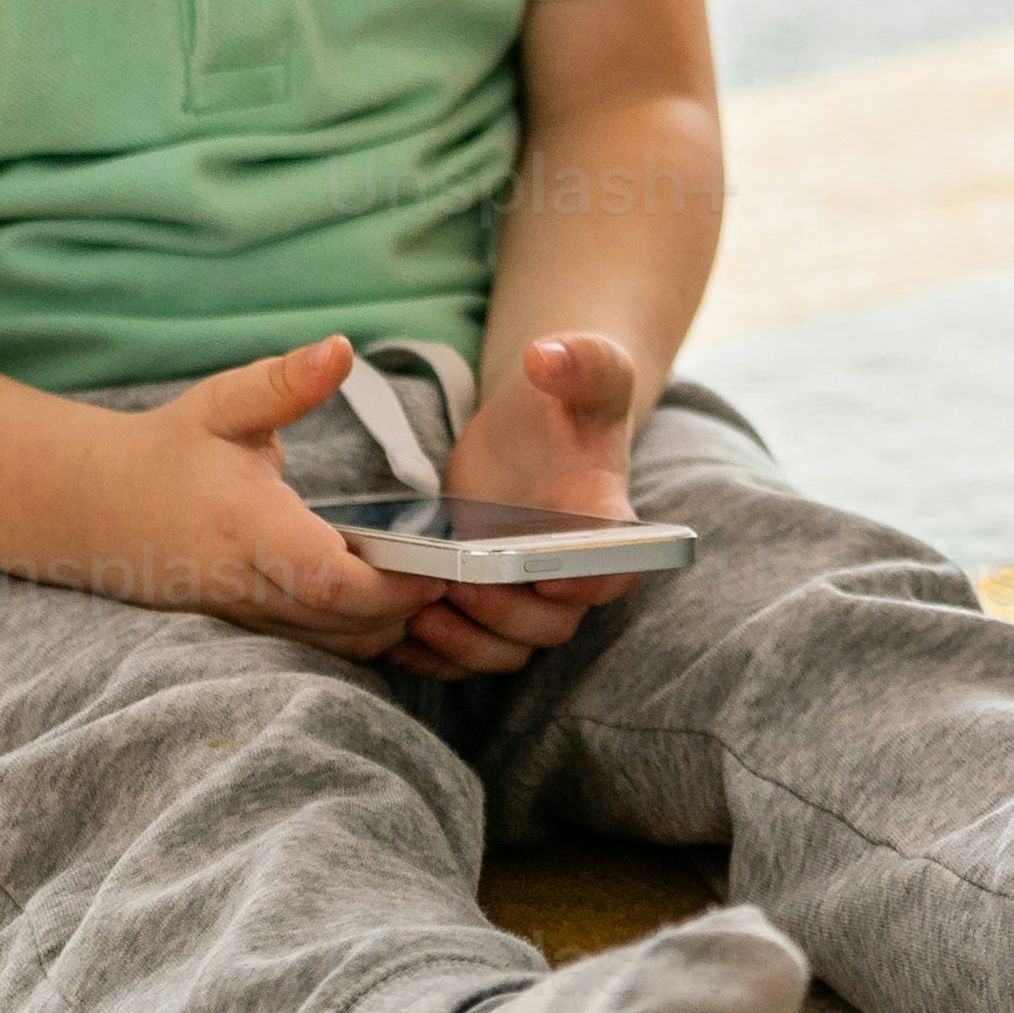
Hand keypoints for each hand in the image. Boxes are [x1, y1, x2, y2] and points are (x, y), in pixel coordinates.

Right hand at [87, 338, 425, 653]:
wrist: (92, 506)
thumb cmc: (167, 449)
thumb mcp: (220, 403)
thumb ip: (284, 382)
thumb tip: (341, 347)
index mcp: (248, 526)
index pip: (327, 579)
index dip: (389, 584)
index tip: (434, 566)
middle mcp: (245, 582)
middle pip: (341, 623)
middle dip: (404, 610)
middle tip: (450, 576)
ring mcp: (241, 613)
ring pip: (329, 646)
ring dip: (383, 627)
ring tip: (423, 586)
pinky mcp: (242, 626)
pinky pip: (309, 647)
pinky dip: (353, 634)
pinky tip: (381, 602)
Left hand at [387, 326, 662, 679]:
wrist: (534, 426)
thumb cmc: (565, 399)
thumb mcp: (586, 368)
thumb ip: (581, 360)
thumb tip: (546, 356)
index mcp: (607, 519)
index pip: (616, 566)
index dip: (592, 581)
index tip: (555, 576)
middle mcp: (572, 570)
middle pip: (554, 623)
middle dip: (508, 615)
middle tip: (461, 583)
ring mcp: (527, 593)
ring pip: (510, 649)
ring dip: (467, 644)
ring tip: (419, 613)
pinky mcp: (486, 603)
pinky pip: (468, 653)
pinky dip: (435, 656)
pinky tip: (396, 635)